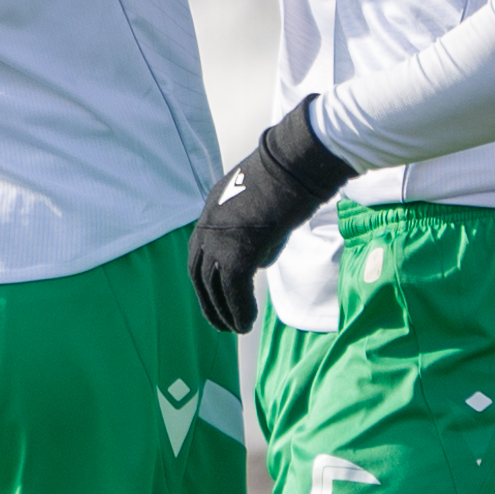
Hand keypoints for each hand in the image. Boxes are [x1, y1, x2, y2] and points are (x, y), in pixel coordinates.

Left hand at [187, 102, 359, 336]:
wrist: (295, 164)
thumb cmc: (290, 176)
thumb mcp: (265, 204)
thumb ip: (257, 233)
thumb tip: (261, 261)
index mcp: (212, 210)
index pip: (199, 252)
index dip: (205, 278)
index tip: (214, 294)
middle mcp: (209, 226)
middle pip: (199, 273)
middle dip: (208, 301)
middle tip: (219, 322)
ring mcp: (221, 241)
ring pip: (214, 287)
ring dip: (224, 312)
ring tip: (235, 329)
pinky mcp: (238, 254)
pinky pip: (234, 292)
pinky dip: (240, 311)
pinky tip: (246, 325)